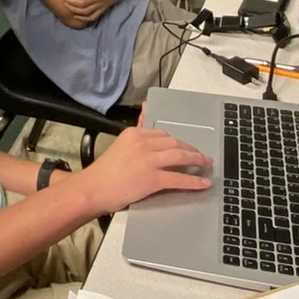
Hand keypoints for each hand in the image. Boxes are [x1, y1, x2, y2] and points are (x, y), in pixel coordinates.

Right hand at [81, 123, 212, 211]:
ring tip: (206, 164)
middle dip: (191, 149)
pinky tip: (203, 182)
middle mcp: (143, 143)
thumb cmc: (103, 172)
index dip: (177, 142)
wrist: (92, 189)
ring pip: (180, 157)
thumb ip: (136, 131)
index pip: (163, 134)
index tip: (185, 147)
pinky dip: (194, 181)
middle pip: (175, 143)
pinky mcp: (152, 178)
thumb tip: (145, 109)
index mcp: (134, 134)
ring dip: (197, 160)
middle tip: (201, 156)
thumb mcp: (119, 145)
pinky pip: (179, 178)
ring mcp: (148, 161)